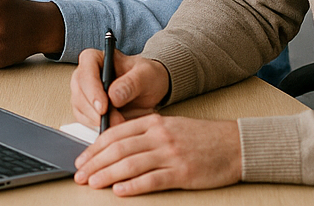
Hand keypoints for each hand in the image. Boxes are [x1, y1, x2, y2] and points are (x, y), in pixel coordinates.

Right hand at [71, 49, 170, 127]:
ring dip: (96, 121)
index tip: (103, 107)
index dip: (92, 90)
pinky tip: (112, 128)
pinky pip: (85, 121)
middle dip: (94, 110)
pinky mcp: (86, 109)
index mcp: (95, 59)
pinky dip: (96, 127)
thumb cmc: (146, 76)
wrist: (150, 89)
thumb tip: (113, 96)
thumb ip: (131, 83)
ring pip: (80, 108)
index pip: (86, 71)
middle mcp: (85, 74)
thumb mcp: (146, 75)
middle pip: (79, 92)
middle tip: (114, 121)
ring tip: (118, 124)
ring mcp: (84, 93)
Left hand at [72, 115, 241, 194]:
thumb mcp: (168, 126)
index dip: (94, 148)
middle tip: (80, 174)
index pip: (114, 134)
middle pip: (118, 149)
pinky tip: (119, 190)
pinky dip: (133, 185)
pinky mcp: (182, 172)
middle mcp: (159, 136)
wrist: (233, 144)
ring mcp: (170, 154)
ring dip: (107, 174)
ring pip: (130, 163)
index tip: (81, 159)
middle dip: (95, 162)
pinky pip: (152, 179)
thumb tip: (114, 147)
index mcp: (153, 122)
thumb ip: (143, 133)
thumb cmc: (200, 137)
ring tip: (93, 183)